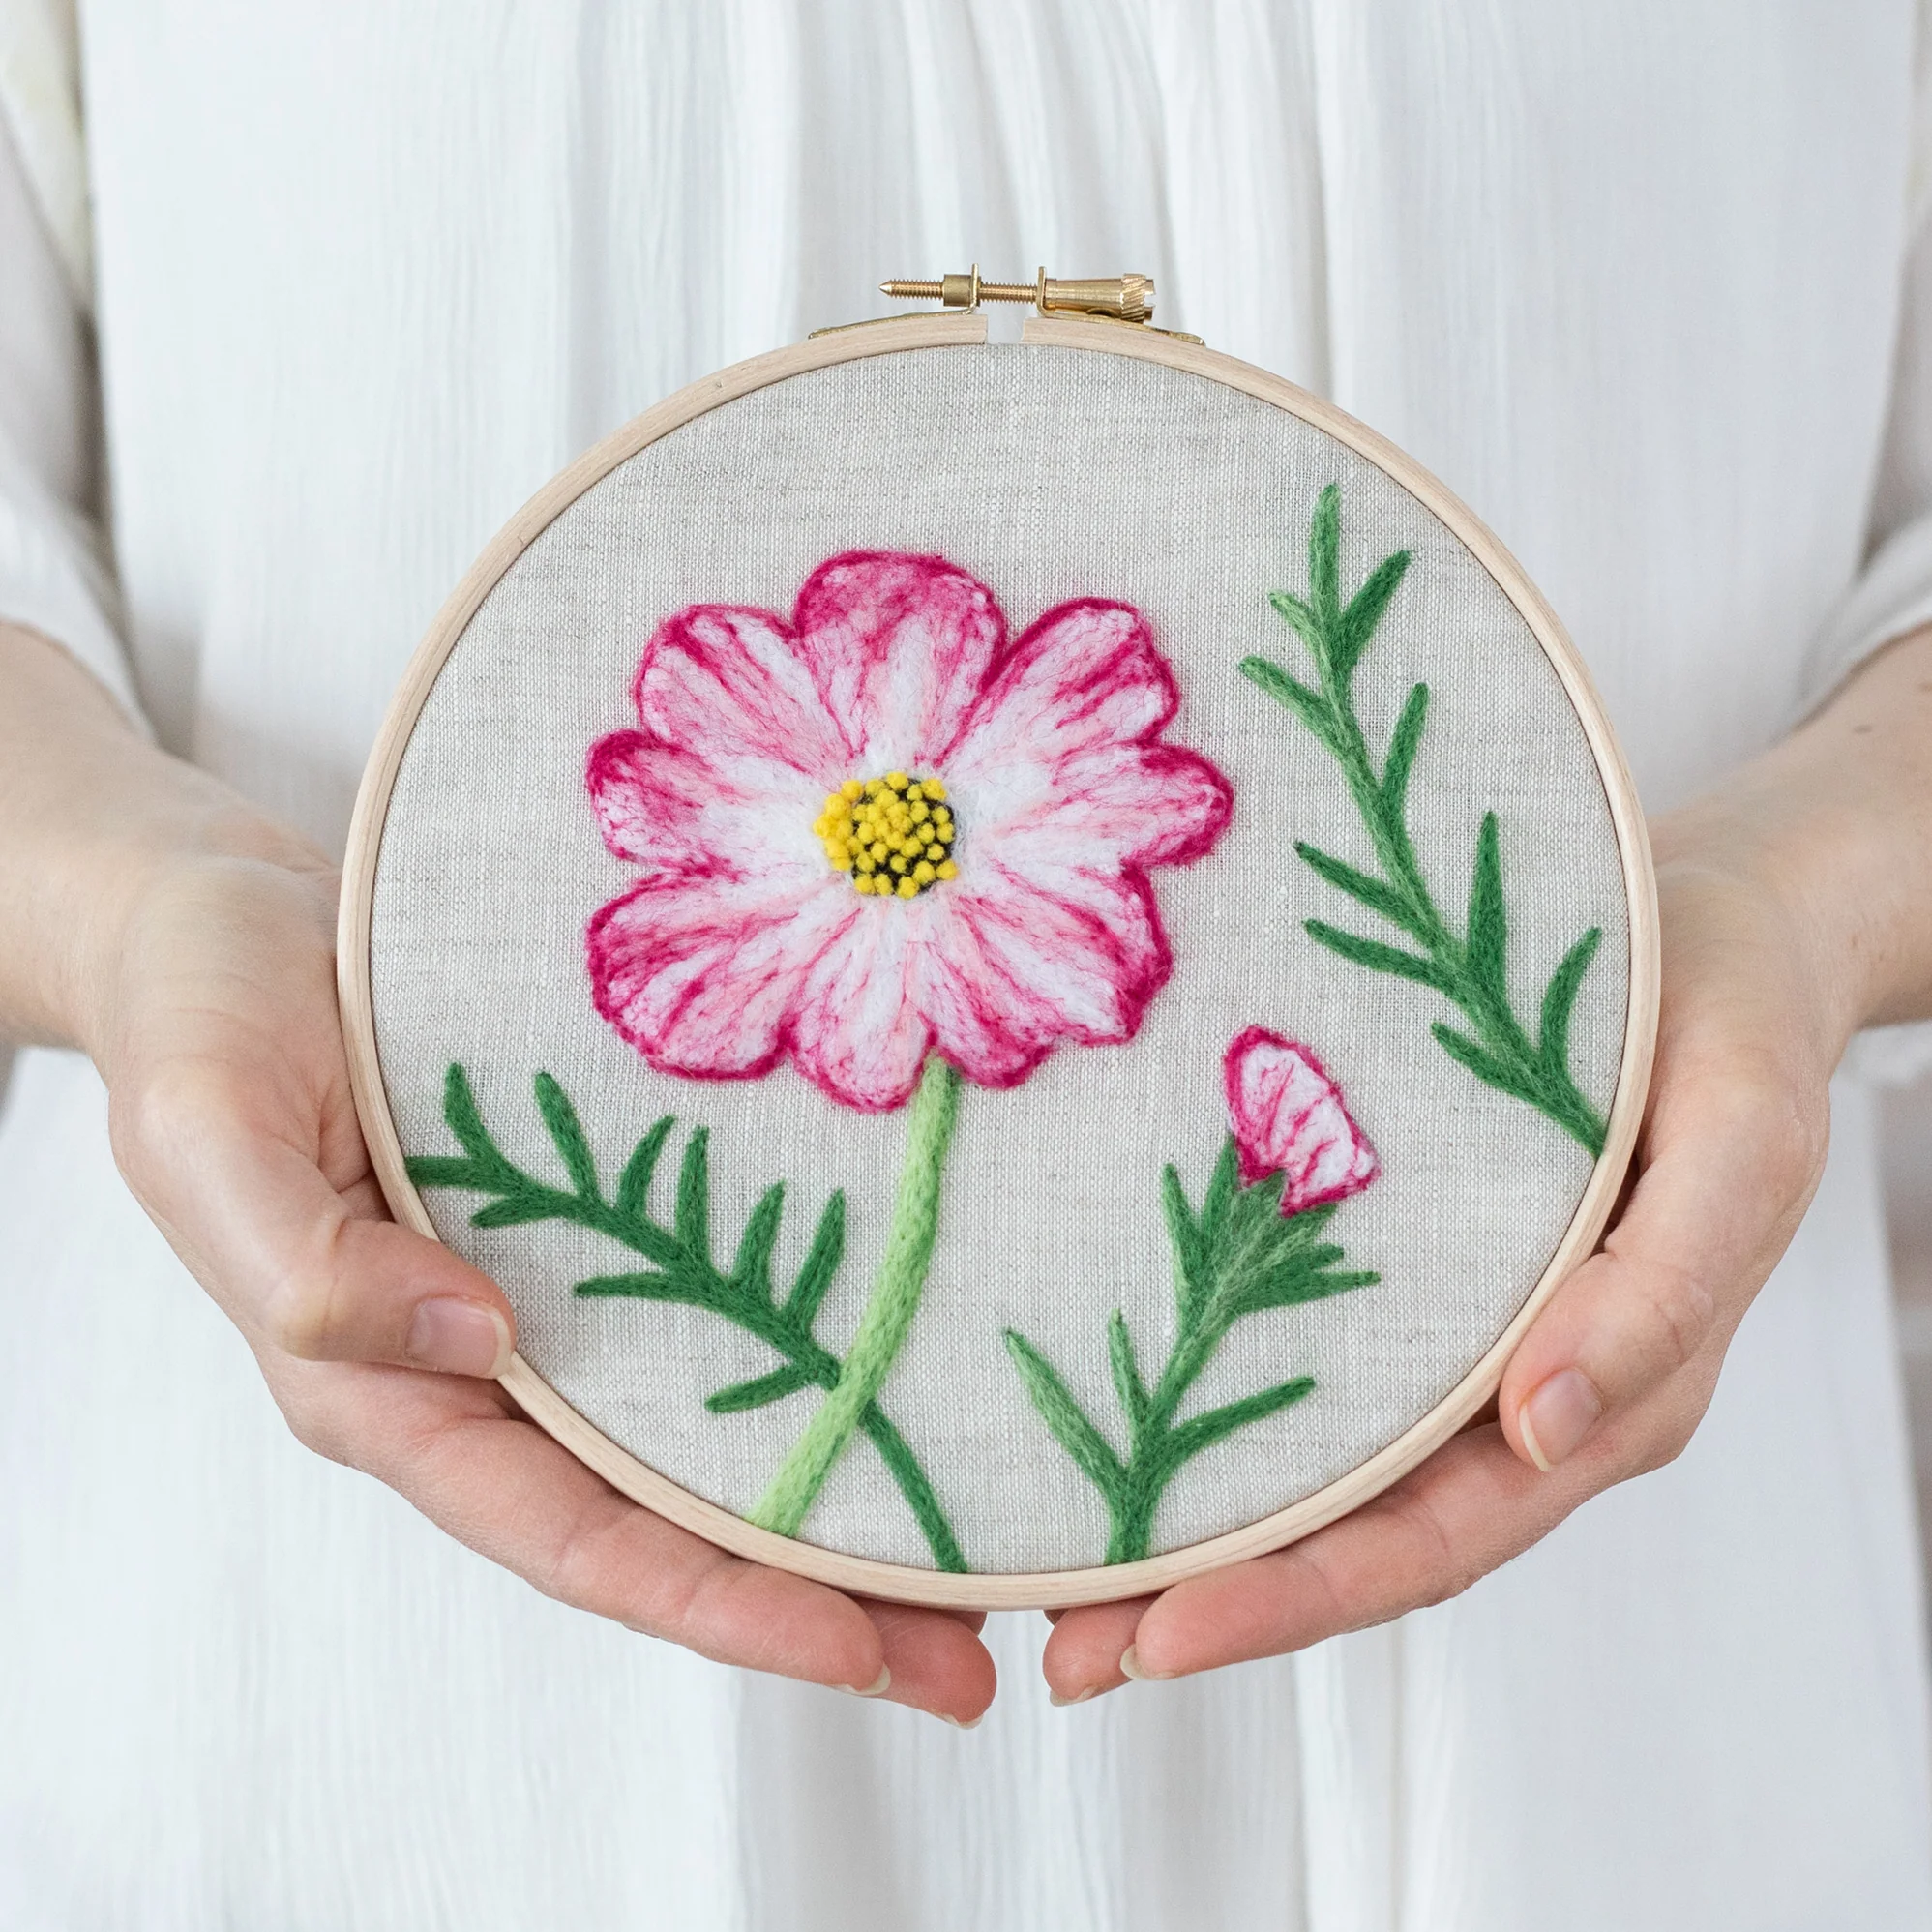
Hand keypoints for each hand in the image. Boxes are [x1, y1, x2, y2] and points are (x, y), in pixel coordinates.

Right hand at [1, 626, 992, 1723]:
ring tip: (987, 1549)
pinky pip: (712, 1312)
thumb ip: (308, 1265)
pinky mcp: (598, 1216)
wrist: (229, 906)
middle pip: (669, 1520)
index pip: (574, 1537)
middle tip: (974, 1655)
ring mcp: (551, 1293)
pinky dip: (810, 1362)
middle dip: (819, 1596)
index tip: (861, 1645)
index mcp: (390, 1390)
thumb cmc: (202, 1011)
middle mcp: (487, 1367)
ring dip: (841, 1501)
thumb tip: (474, 1340)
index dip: (717, 1603)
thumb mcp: (212, 1129)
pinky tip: (911, 1370)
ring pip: (710, 1436)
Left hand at [1039, 625, 1931, 1698]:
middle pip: (1350, 1535)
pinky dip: (1208, 1407)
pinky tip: (1108, 1414)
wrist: (1713, 928)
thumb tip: (1541, 1429)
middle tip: (1052, 1647)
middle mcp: (1512, 1396)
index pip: (1434, 1537)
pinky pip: (1303, 1364)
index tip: (1159, 1636)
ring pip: (1312, 1469)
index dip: (1298, 1597)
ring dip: (1186, 1528)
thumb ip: (1661, 1291)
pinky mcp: (1402, 1273)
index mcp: (1605, 1396)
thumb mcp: (1738, 1140)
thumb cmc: (1731, 1022)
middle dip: (1204, 1599)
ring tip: (1038, 1577)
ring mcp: (1451, 1342)